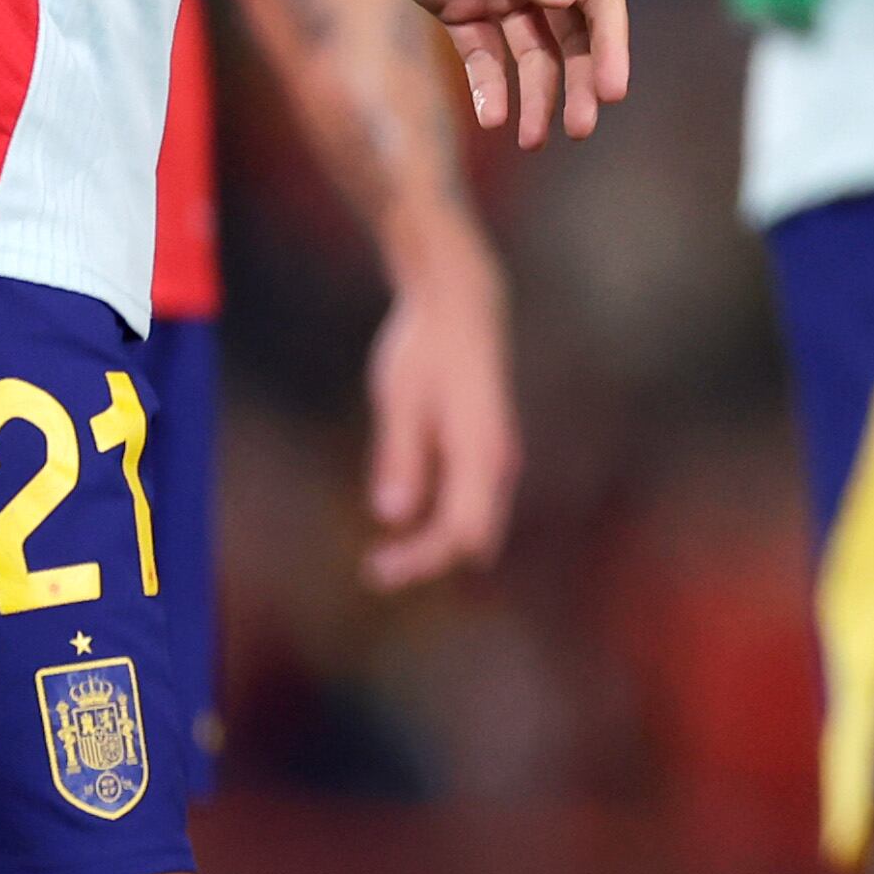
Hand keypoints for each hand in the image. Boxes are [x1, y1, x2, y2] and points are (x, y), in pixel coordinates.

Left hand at [344, 0, 631, 146]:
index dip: (611, 42)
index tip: (612, 91)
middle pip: (573, 32)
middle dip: (581, 80)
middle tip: (581, 128)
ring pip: (532, 52)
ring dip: (539, 94)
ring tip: (532, 140)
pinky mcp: (456, 5)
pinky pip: (482, 55)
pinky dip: (490, 87)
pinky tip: (492, 118)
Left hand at [359, 226, 518, 589]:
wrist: (460, 303)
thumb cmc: (425, 346)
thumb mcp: (401, 399)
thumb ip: (400, 457)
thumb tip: (393, 515)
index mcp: (479, 449)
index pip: (460, 530)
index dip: (421, 558)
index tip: (377, 568)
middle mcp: (497, 458)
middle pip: (473, 533)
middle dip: (429, 558)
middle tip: (376, 569)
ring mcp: (497, 453)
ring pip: (476, 519)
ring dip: (436, 541)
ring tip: (388, 555)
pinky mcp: (486, 446)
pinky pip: (472, 499)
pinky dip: (443, 518)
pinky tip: (408, 514)